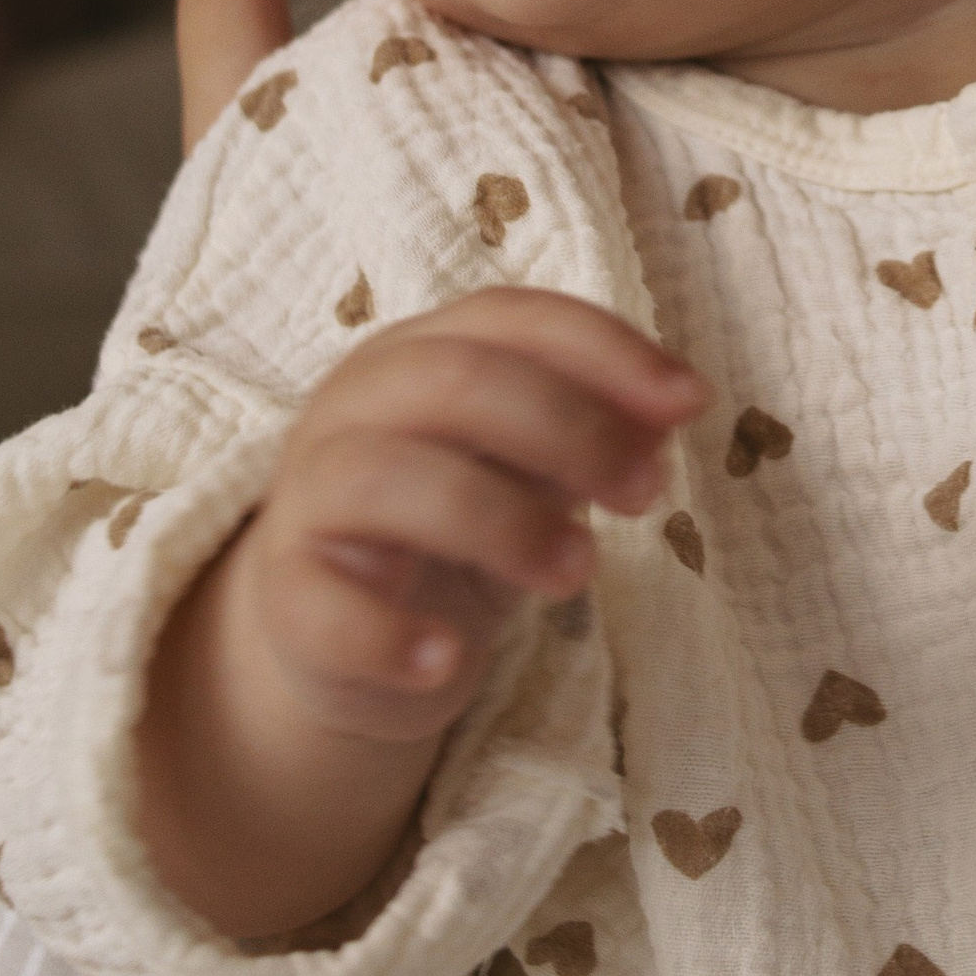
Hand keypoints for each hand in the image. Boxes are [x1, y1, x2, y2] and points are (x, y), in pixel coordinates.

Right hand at [139, 290, 704, 941]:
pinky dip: (389, 632)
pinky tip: (449, 658)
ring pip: (388, 477)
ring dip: (503, 522)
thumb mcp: (531, 468)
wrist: (342, 634)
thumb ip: (594, 428)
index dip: (606, 350)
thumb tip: (676, 405)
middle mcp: (355, 403)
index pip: (511, 317)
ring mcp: (310, 495)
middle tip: (647, 494)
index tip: (692, 401)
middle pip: (454, 380)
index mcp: (420, 352)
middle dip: (569, 428)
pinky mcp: (284, 594)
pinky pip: (323, 603)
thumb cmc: (454, 524)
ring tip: (581, 574)